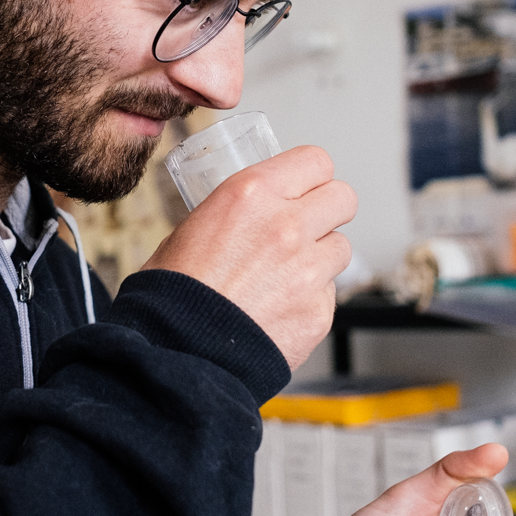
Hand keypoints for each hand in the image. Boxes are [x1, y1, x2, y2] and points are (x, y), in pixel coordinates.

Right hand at [141, 146, 355, 367]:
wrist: (176, 354)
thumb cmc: (172, 294)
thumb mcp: (191, 228)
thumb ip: (234, 213)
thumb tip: (253, 212)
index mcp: (251, 194)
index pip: (315, 161)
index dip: (312, 176)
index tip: (305, 188)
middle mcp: (286, 225)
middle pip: (343, 198)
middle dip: (328, 211)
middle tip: (307, 227)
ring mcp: (307, 270)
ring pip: (340, 248)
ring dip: (318, 258)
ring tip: (283, 277)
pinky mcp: (318, 311)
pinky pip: (328, 294)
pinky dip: (309, 300)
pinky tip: (277, 310)